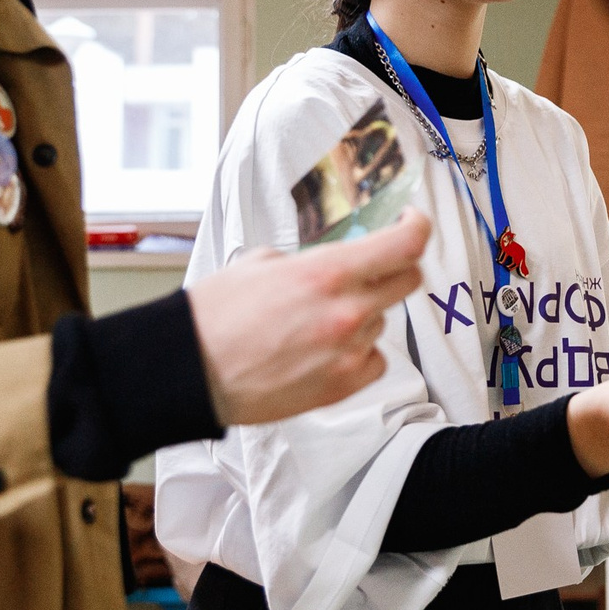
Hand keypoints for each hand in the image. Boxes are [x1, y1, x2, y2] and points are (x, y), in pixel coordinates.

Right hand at [185, 210, 430, 424]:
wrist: (191, 371)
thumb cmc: (214, 317)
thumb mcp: (260, 262)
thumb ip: (308, 261)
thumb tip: (326, 263)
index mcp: (327, 273)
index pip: (404, 244)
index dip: (416, 228)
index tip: (410, 223)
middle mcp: (347, 312)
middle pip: (407, 281)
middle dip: (394, 268)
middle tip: (370, 268)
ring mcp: (348, 353)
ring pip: (383, 320)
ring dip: (364, 312)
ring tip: (319, 319)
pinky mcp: (342, 386)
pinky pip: (374, 359)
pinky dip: (359, 350)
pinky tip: (329, 347)